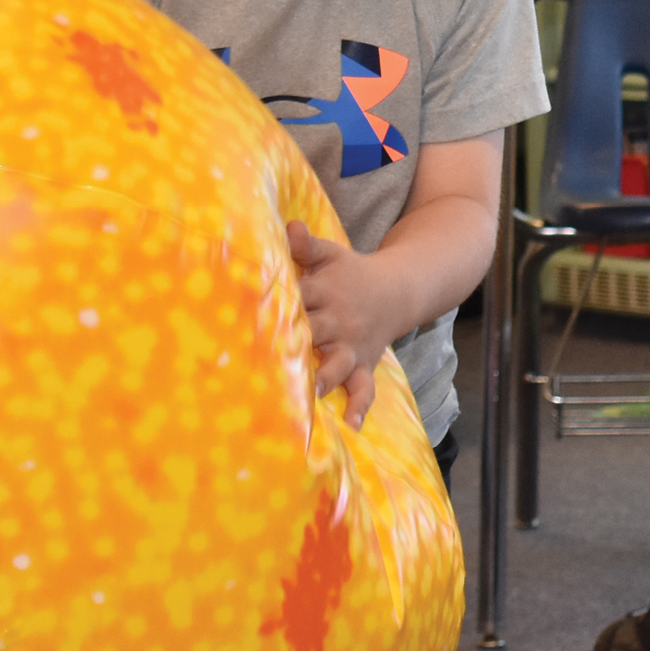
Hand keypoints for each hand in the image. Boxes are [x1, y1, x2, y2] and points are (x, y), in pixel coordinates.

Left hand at [286, 220, 407, 426]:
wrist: (400, 289)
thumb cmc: (352, 273)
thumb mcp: (332, 254)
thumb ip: (308, 245)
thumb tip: (288, 226)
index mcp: (325, 292)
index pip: (298, 297)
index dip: (277, 304)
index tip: (249, 315)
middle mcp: (338, 321)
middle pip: (314, 332)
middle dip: (296, 344)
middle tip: (269, 359)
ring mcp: (352, 345)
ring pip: (337, 363)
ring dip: (324, 377)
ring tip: (309, 393)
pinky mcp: (363, 364)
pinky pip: (364, 387)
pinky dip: (359, 406)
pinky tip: (350, 425)